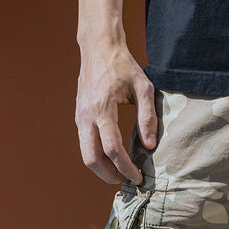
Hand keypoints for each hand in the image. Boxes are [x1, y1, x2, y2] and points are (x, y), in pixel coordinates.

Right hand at [75, 42, 156, 184]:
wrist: (99, 47)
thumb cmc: (123, 66)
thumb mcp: (143, 87)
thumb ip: (147, 116)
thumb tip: (150, 145)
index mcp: (103, 108)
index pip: (113, 148)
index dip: (125, 167)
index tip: (138, 177)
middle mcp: (86, 116)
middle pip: (92, 159)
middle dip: (109, 175)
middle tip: (127, 181)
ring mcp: (79, 116)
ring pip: (85, 154)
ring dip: (102, 168)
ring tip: (121, 172)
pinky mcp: (79, 116)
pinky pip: (85, 143)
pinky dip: (97, 155)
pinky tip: (112, 156)